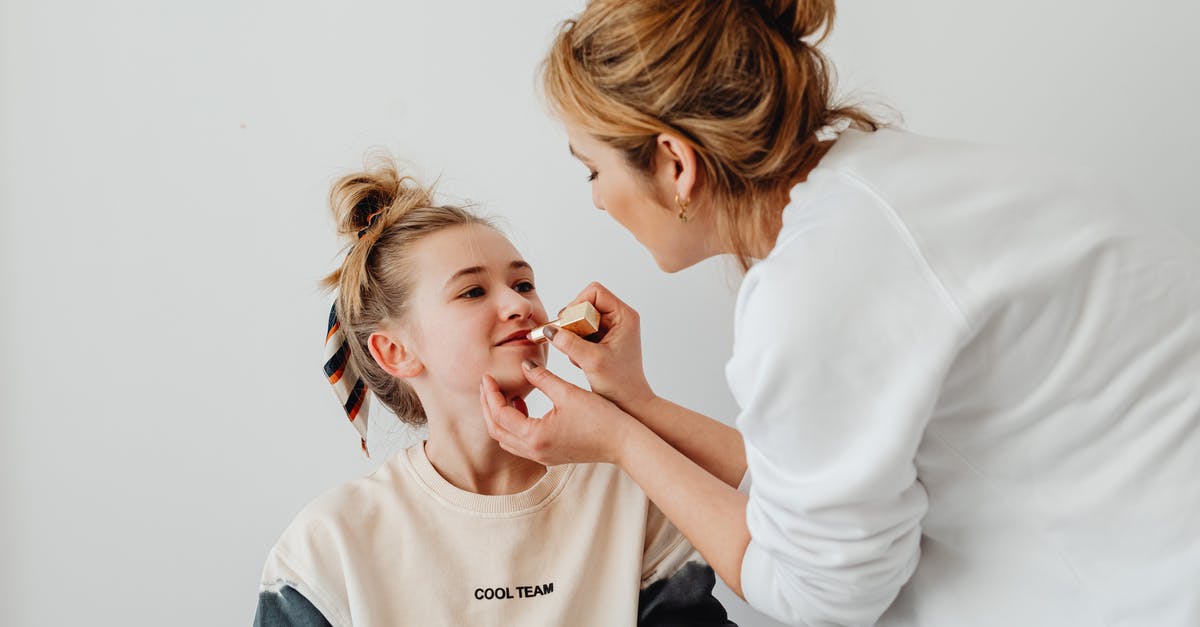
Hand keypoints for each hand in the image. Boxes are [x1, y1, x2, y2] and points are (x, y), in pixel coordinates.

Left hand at [480, 360, 636, 466]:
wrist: (623, 442)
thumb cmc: (601, 417)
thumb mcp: (568, 392)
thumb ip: (541, 377)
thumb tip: (525, 364)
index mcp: (535, 436)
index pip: (499, 414)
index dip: (491, 393)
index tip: (488, 376)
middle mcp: (534, 451)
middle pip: (496, 430)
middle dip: (489, 406)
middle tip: (488, 385)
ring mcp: (541, 457)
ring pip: (506, 439)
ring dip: (500, 417)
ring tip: (504, 393)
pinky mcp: (550, 456)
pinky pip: (520, 443)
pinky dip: (514, 426)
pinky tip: (523, 406)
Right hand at [546, 282, 654, 412]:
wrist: (629, 403)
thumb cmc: (620, 383)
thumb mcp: (592, 361)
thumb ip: (569, 343)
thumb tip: (548, 329)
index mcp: (624, 316)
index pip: (594, 292)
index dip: (577, 304)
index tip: (569, 325)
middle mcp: (619, 318)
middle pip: (585, 304)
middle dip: (572, 322)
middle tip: (567, 340)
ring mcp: (611, 329)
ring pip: (580, 318)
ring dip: (572, 335)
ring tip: (577, 355)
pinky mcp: (603, 340)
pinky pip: (581, 332)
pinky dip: (575, 344)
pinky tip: (581, 360)